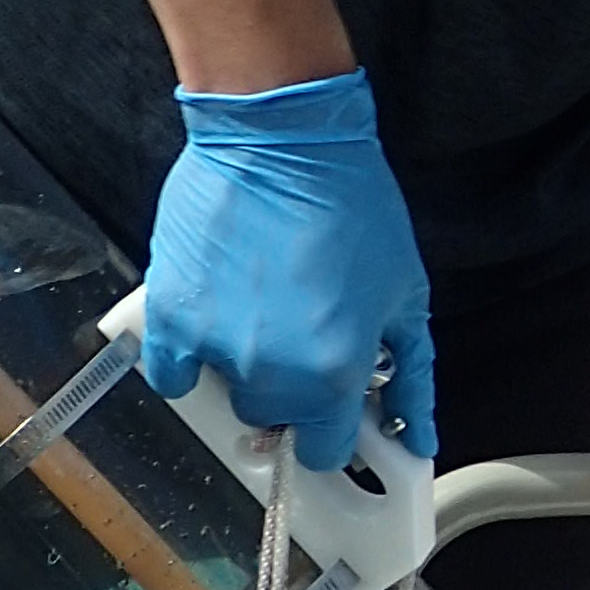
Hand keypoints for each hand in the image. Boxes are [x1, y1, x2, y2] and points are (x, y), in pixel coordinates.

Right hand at [141, 71, 435, 468]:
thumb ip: (413, 377)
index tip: (334, 413)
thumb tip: (419, 435)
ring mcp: (216, 348)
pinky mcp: (170, 317)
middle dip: (291, 394)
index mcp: (333, 374)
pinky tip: (217, 318)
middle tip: (301, 337)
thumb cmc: (350, 204)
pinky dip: (190, 357)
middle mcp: (271, 373)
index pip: (326, 451)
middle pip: (275, 423)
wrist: (280, 138)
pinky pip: (173, 373)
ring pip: (228, 396)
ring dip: (244, 370)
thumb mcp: (406, 294)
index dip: (333, 433)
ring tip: (263, 311)